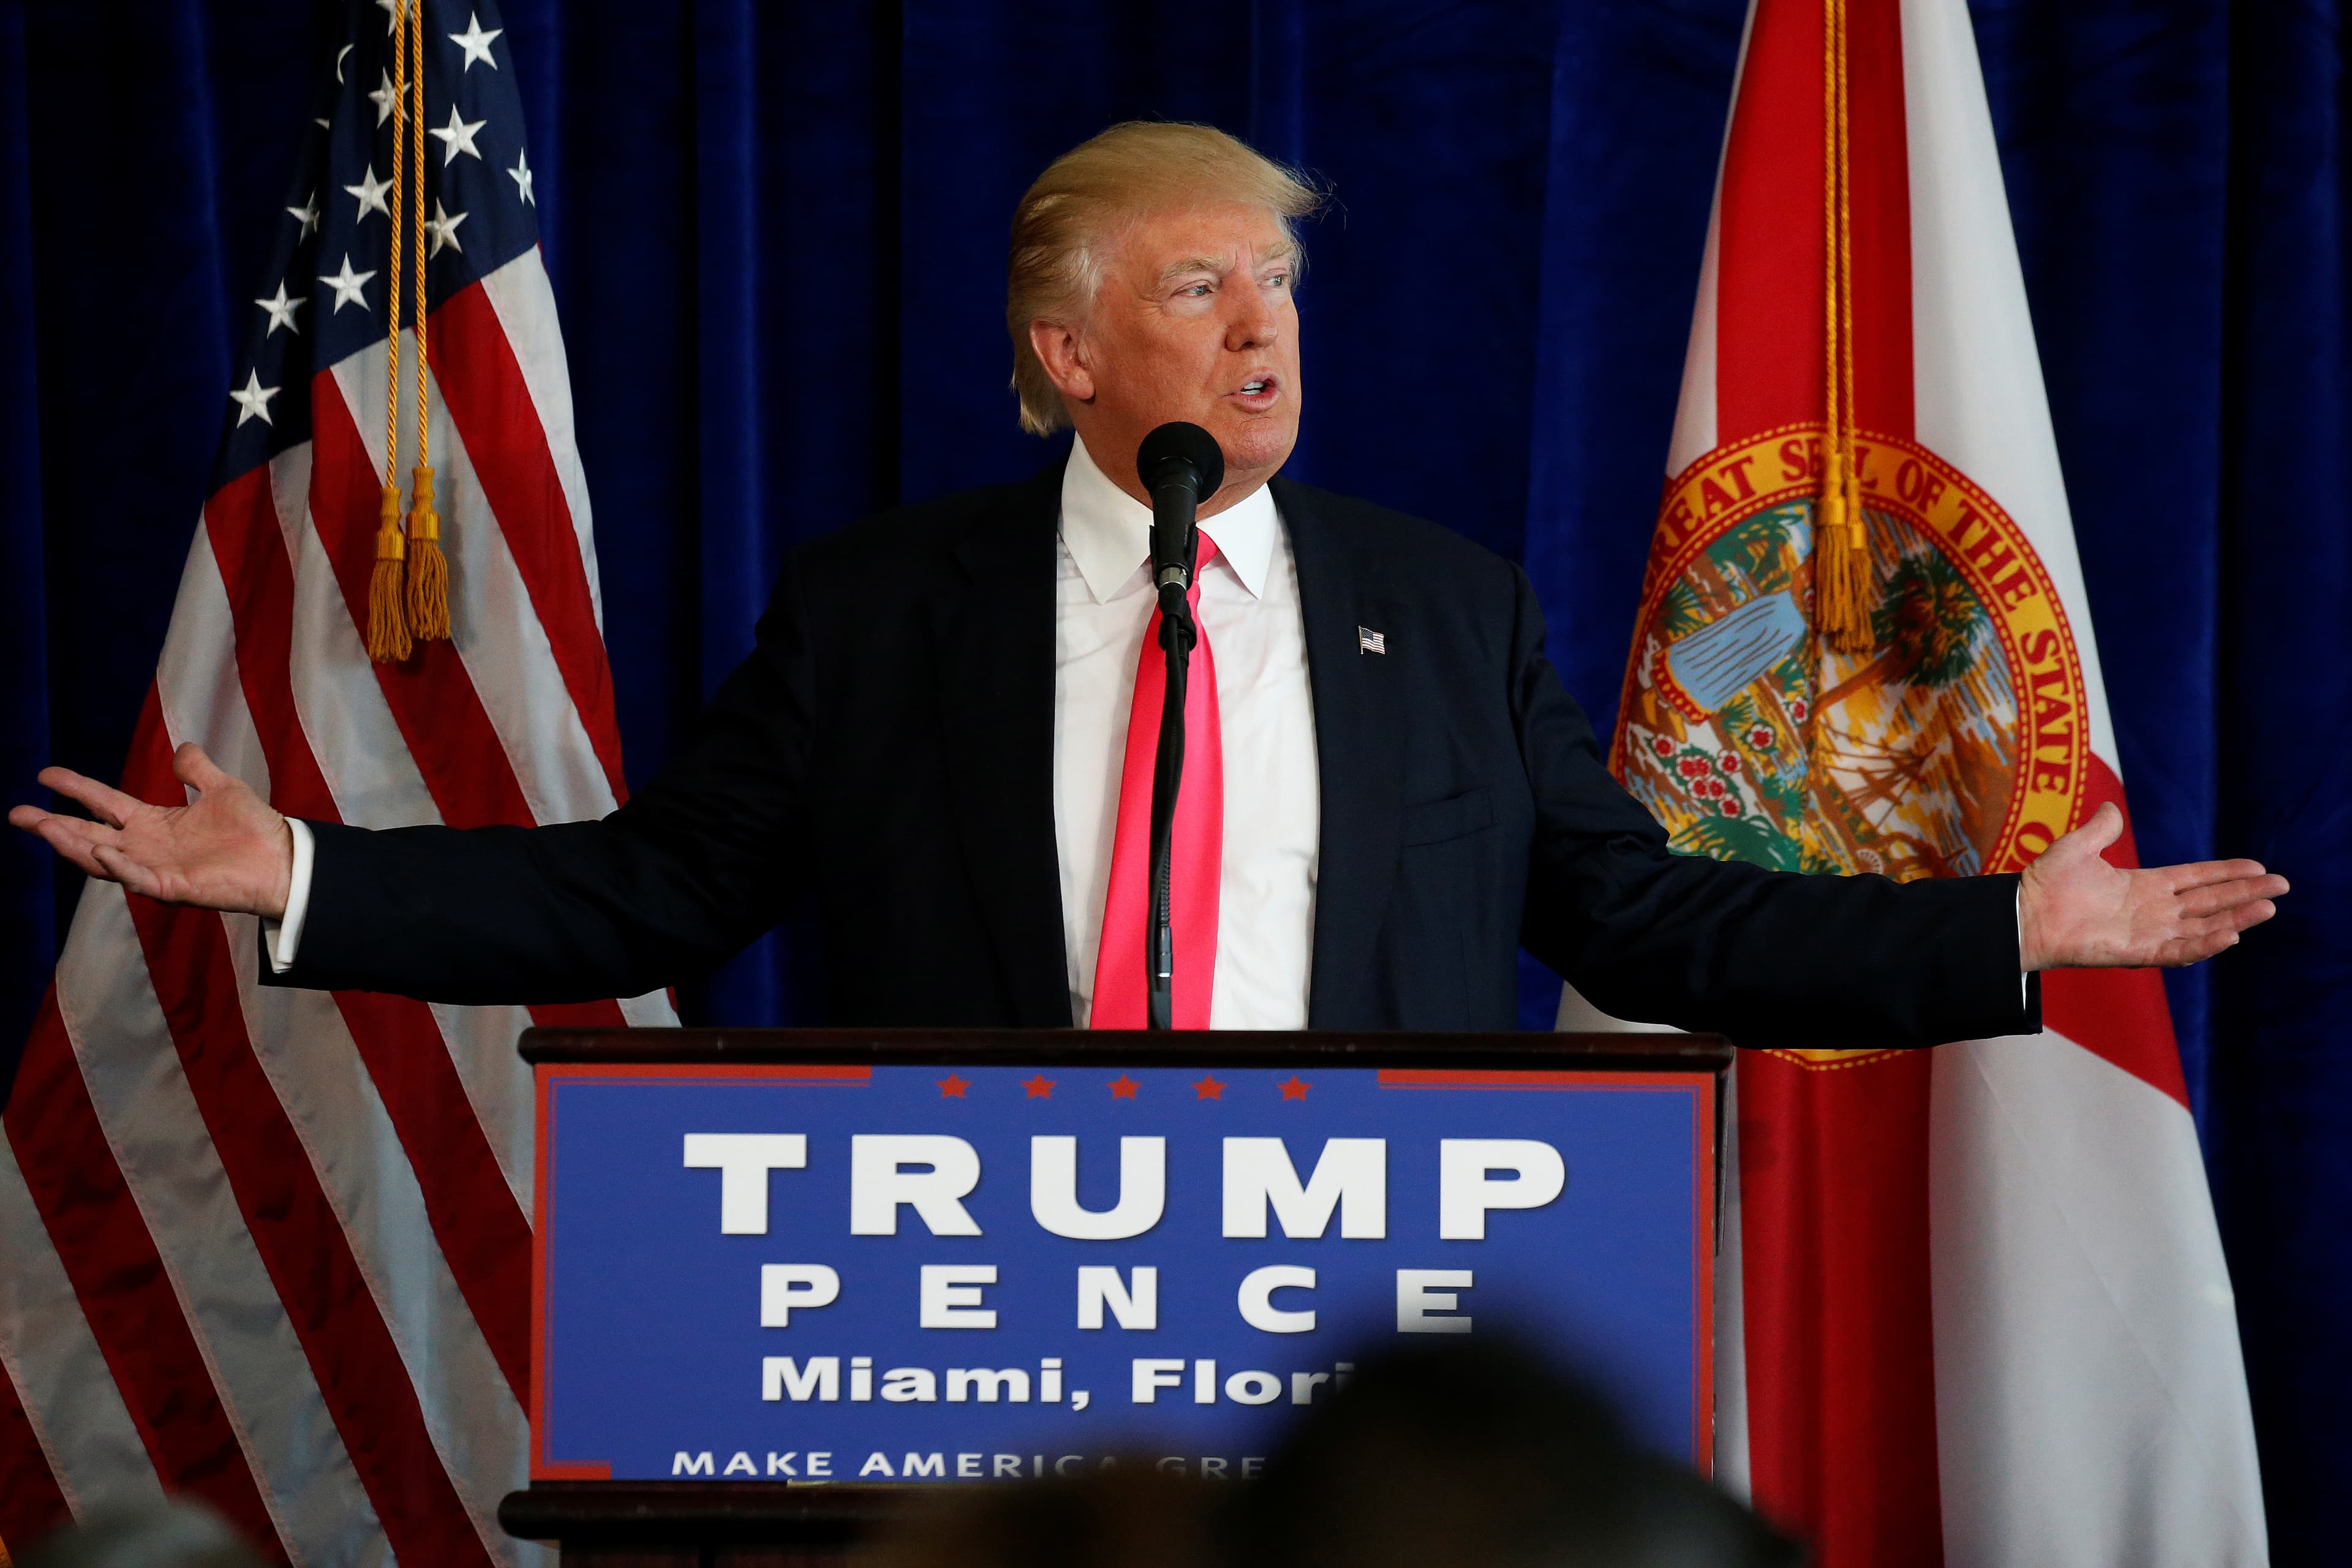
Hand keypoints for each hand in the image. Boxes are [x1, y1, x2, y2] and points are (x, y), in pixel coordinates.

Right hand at [9, 744, 293, 918]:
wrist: (284, 860)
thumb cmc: (255, 829)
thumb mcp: (222, 789)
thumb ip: (198, 770)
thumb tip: (182, 747)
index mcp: (154, 823)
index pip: (104, 803)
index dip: (76, 789)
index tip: (44, 775)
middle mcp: (147, 847)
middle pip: (89, 834)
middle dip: (52, 826)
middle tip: (17, 814)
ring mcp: (157, 869)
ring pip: (104, 859)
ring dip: (74, 845)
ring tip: (45, 829)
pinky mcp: (175, 887)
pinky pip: (140, 878)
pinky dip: (121, 867)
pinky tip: (103, 852)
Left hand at [2019, 802, 2285, 969]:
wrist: (2023, 913)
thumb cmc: (2047, 883)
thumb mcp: (2076, 847)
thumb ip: (2100, 829)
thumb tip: (2113, 808)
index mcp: (2145, 885)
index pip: (2196, 878)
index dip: (2227, 873)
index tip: (2258, 867)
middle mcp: (2152, 910)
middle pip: (2209, 901)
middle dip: (2245, 894)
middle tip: (2281, 887)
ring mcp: (2147, 932)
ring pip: (2202, 926)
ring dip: (2235, 918)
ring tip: (2267, 908)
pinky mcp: (2135, 952)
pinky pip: (2177, 950)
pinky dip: (2204, 943)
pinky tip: (2229, 934)